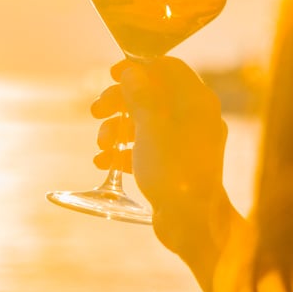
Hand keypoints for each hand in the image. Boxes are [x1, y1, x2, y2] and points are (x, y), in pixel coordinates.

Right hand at [91, 57, 232, 261]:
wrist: (191, 223)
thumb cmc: (174, 171)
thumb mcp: (151, 126)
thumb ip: (140, 94)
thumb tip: (131, 71)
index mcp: (197, 102)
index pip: (168, 68)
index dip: (138, 68)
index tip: (112, 75)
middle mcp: (194, 119)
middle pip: (151, 96)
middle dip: (119, 103)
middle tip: (95, 111)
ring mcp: (184, 144)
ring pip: (143, 124)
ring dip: (116, 130)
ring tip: (102, 146)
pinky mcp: (173, 167)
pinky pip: (144, 149)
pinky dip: (124, 152)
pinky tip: (105, 162)